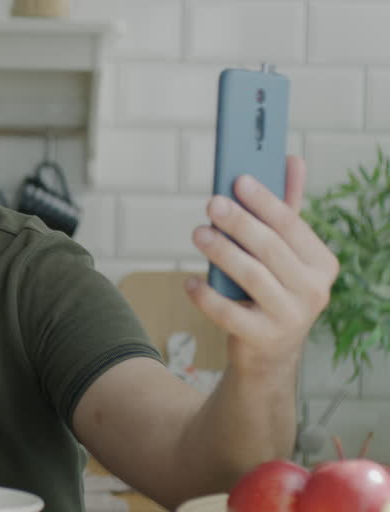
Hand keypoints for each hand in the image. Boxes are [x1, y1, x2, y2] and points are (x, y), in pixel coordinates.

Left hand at [186, 155, 339, 374]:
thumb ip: (285, 209)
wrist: (268, 352)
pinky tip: (190, 282)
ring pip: (252, 277)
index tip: (238, 180)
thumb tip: (292, 158)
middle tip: (212, 203)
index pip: (291, 225)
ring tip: (198, 234)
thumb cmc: (273, 289)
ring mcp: (291, 317)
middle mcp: (314, 290)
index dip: (264, 200)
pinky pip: (229, 313)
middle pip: (271, 249)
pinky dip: (206, 295)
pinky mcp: (263, 338)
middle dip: (240, 222)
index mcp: (322, 263)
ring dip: (222, 252)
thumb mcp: (284, 252)